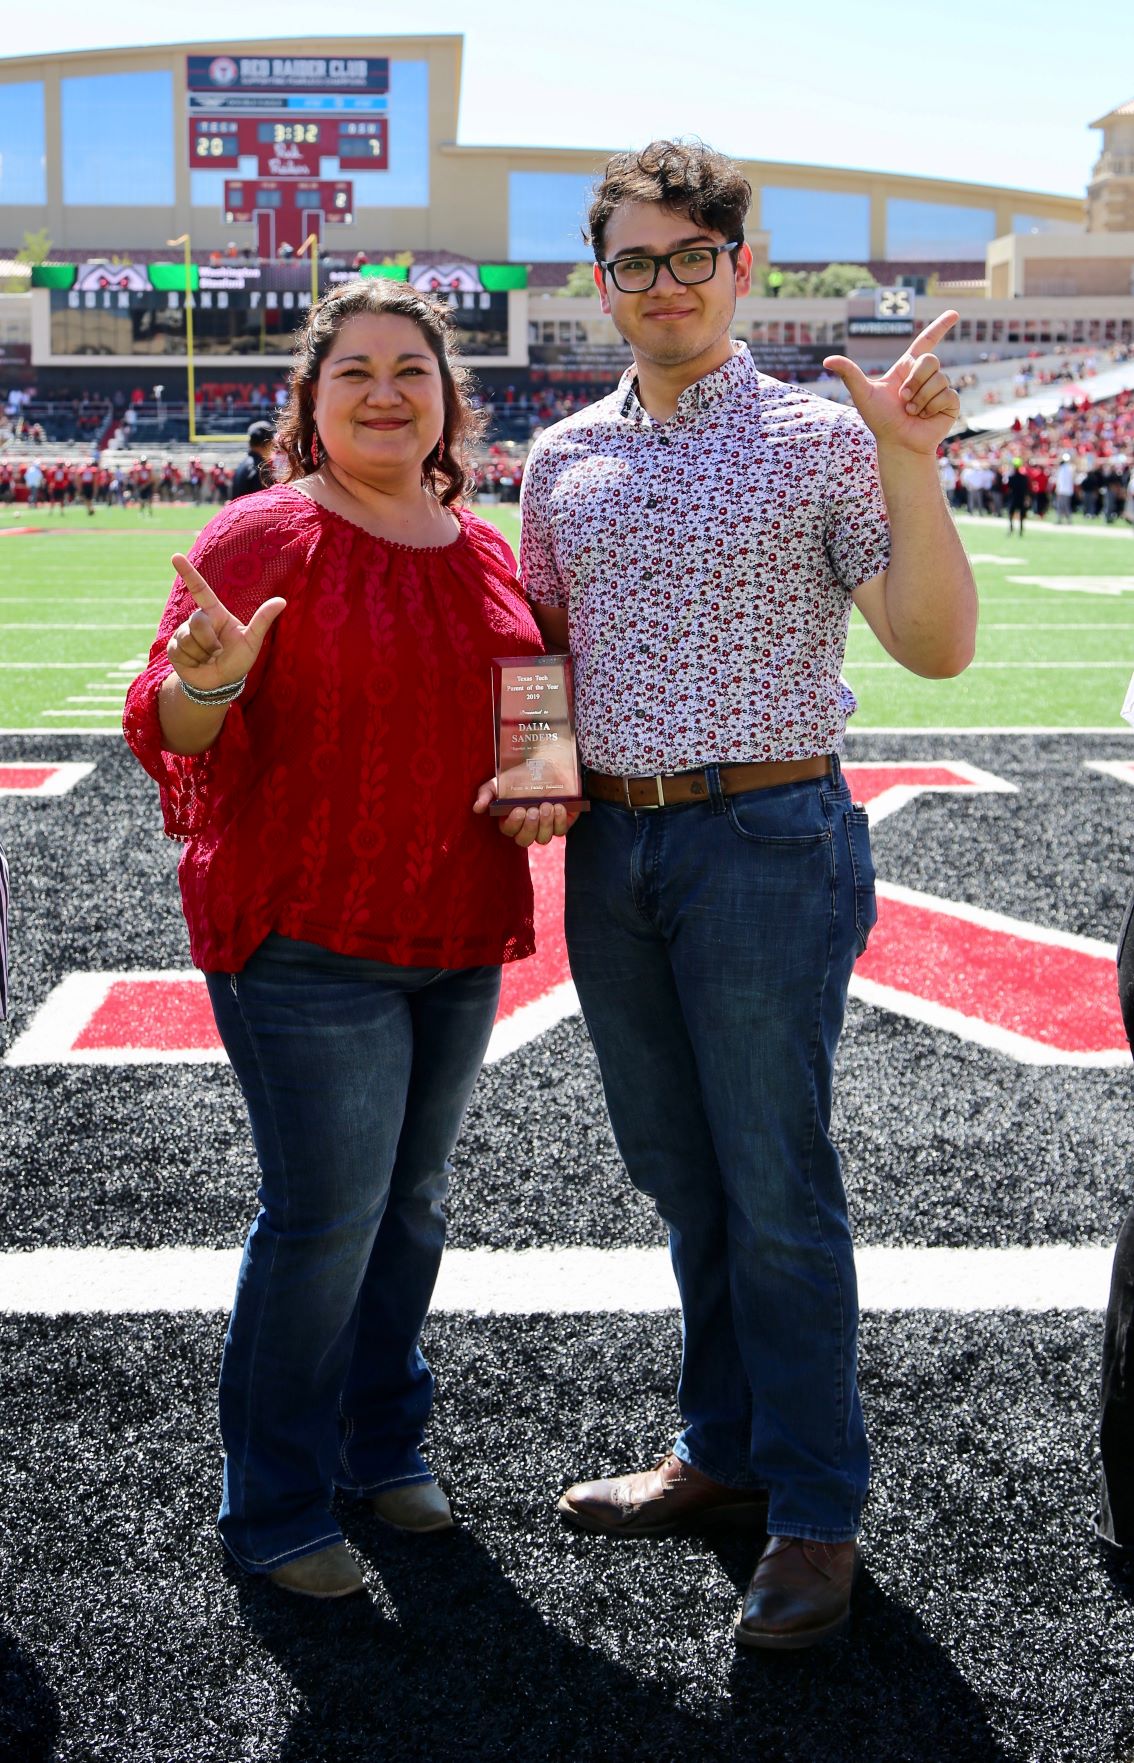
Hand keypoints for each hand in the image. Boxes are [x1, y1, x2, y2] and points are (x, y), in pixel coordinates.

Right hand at [166, 552, 285, 692]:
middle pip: (198, 622)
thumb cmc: (238, 660)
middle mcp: (198, 620)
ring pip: (188, 639)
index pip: (200, 590)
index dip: (188, 573)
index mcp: (215, 613)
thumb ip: (263, 620)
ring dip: (202, 654)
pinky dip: (193, 662)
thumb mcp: (252, 641)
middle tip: (218, 652)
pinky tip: (197, 664)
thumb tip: (282, 600)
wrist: (221, 683)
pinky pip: (180, 651)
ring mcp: (184, 633)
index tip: (175, 556)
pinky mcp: (173, 648)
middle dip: (210, 641)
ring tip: (208, 658)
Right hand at [472, 777, 581, 846]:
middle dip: (529, 827)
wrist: (546, 763)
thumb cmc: (520, 774)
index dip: (514, 824)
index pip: (509, 830)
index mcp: (510, 820)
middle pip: (525, 840)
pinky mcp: (561, 822)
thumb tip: (477, 808)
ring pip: (543, 838)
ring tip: (547, 805)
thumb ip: (486, 793)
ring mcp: (545, 826)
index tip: (518, 809)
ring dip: (545, 824)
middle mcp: (527, 827)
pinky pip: (561, 830)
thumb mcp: (500, 781)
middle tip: (533, 810)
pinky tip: (558, 807)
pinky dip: (560, 821)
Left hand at [822, 312, 961, 457]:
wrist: (897, 444)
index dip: (940, 327)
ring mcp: (940, 388)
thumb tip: (826, 359)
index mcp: (908, 368)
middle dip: (914, 381)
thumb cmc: (880, 420)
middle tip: (903, 399)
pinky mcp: (951, 402)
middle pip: (930, 360)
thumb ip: (849, 373)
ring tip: (911, 411)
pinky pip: (947, 395)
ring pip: (939, 379)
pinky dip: (931, 407)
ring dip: (920, 399)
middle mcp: (926, 375)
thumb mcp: (863, 394)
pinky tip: (925, 417)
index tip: (954, 314)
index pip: (926, 341)